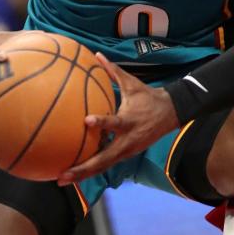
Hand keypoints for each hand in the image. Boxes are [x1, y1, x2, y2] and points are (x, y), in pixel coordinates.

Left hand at [57, 54, 178, 184]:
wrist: (171, 114)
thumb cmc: (149, 97)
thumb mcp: (132, 84)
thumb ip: (113, 71)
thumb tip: (97, 54)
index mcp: (129, 122)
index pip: (114, 123)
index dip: (102, 123)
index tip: (86, 121)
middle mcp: (127, 141)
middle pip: (103, 159)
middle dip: (82, 169)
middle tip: (63, 174)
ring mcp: (127, 151)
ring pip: (102, 167)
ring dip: (82, 174)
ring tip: (62, 180)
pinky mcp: (125, 155)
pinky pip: (106, 164)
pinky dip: (90, 170)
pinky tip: (73, 174)